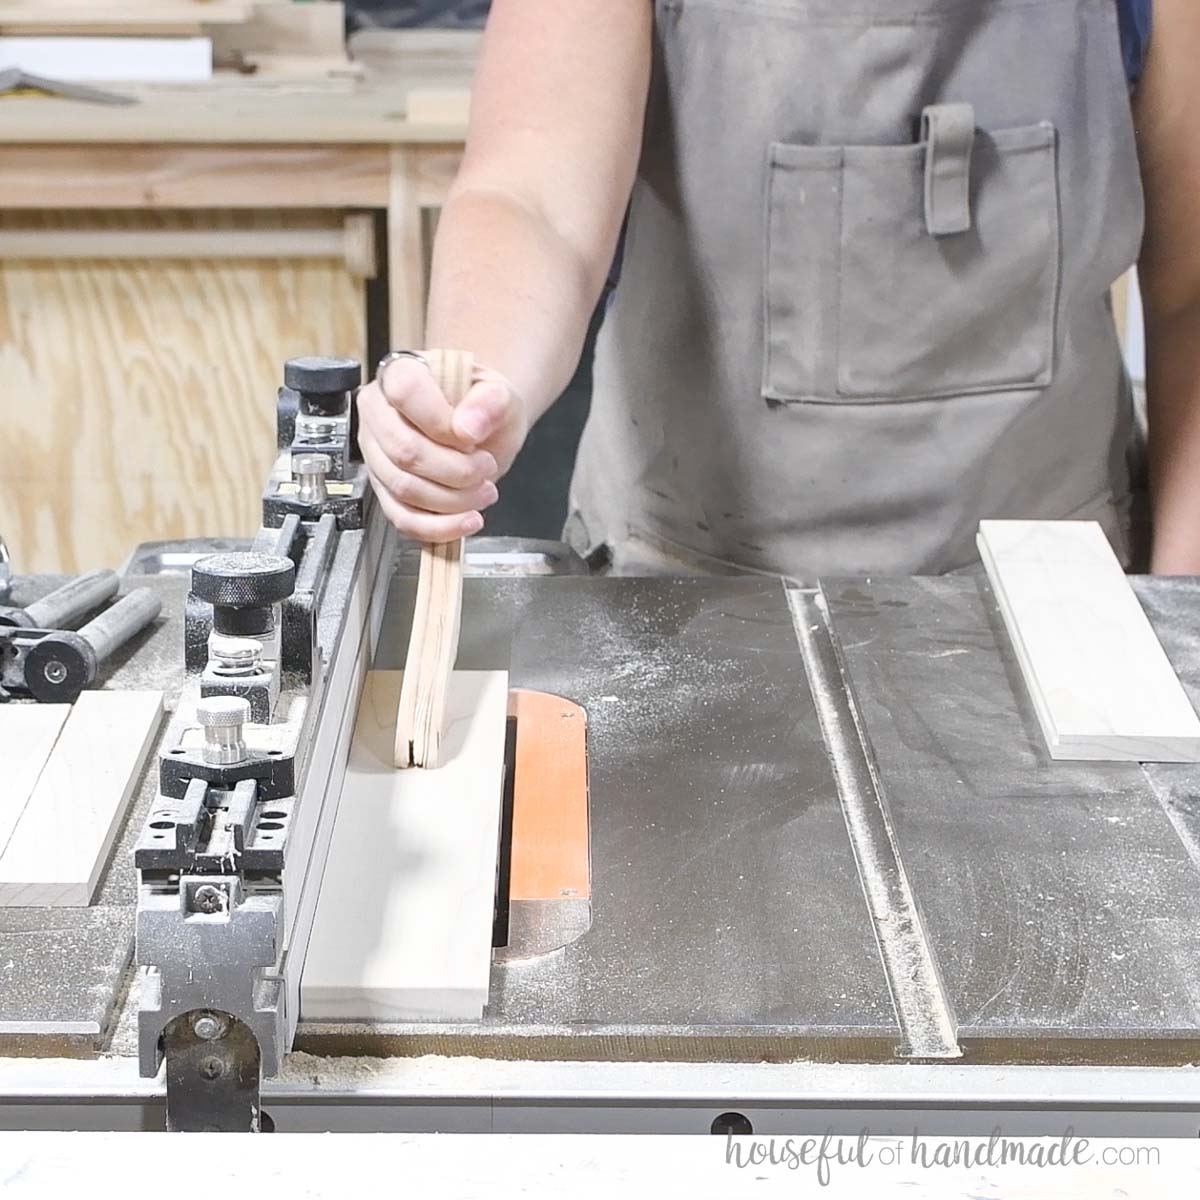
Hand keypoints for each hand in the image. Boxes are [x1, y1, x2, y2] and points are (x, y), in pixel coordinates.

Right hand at [356, 355, 528, 541]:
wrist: (480, 427)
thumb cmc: (481, 406)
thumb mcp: (499, 393)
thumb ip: (490, 402)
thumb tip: (469, 427)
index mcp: (399, 373)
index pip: (405, 393)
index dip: (442, 422)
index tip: (473, 437)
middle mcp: (379, 413)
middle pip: (404, 451)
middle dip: (456, 470)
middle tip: (486, 469)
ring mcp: (377, 455)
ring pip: (404, 489)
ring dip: (453, 500)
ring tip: (484, 492)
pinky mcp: (385, 491)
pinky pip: (403, 519)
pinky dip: (439, 527)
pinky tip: (467, 520)